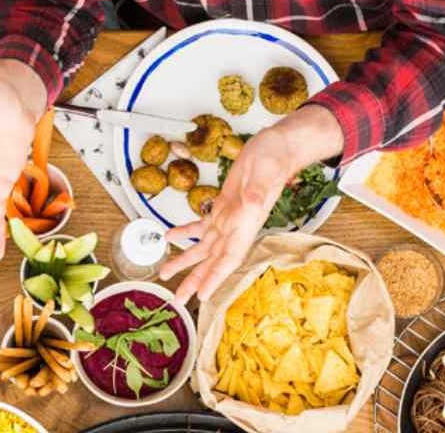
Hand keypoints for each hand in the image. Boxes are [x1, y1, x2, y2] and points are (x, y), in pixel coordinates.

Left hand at [159, 105, 342, 303]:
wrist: (277, 147)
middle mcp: (238, 225)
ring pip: (204, 247)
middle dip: (196, 280)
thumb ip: (258, 190)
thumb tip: (251, 203)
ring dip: (185, 261)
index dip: (216, 278)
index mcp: (246, 222)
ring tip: (166, 273)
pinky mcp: (223, 206)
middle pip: (213, 260)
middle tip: (178, 298)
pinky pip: (202, 225)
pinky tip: (171, 237)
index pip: (229, 257)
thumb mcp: (265, 171)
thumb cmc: (274, 158)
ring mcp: (230, 217)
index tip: (202, 296)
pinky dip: (185, 232)